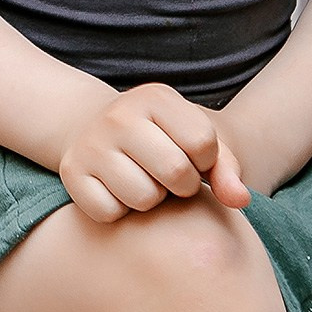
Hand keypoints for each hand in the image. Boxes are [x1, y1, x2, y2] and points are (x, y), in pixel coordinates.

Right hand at [58, 82, 250, 225]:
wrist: (96, 129)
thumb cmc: (161, 140)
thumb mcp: (196, 140)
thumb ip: (226, 169)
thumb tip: (240, 200)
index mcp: (156, 98)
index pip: (203, 143)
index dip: (205, 162)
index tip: (191, 158)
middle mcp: (119, 115)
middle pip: (176, 172)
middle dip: (182, 185)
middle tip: (170, 177)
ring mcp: (91, 143)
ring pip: (144, 198)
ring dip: (151, 200)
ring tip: (144, 181)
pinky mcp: (71, 173)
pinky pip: (110, 213)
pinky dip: (120, 211)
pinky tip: (118, 191)